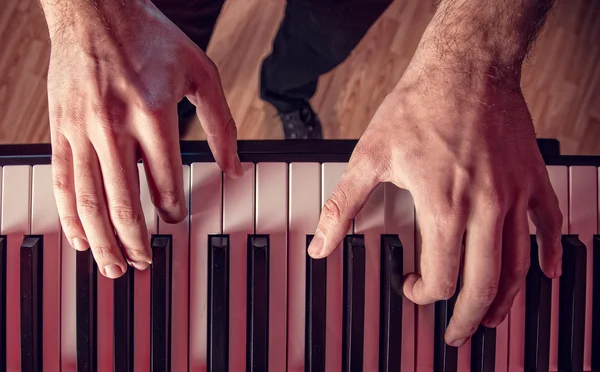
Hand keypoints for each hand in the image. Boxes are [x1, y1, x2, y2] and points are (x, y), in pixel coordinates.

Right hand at [43, 0, 240, 277]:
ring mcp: (82, 128)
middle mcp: (114, 124)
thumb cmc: (150, 38)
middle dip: (135, 240)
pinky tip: (79, 238)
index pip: (165, 179)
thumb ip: (222, 125)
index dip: (171, 208)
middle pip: (123, 201)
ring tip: (114, 267)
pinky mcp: (60, 128)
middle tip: (145, 264)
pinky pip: (63, 181)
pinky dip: (69, 215)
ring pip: (89, 199)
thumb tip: (236, 168)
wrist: (93, 9)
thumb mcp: (201, 73)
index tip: (174, 219)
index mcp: (154, 111)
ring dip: (102, 240)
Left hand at [307, 34, 561, 344]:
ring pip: (518, 265)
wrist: (465, 66)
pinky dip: (548, 253)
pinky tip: (545, 272)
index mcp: (442, 206)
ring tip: (493, 318)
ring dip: (506, 299)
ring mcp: (514, 194)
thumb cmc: (420, 105)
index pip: (441, 278)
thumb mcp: (370, 156)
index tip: (412, 288)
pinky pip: (549, 225)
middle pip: (483, 285)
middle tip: (459, 334)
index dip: (423, 294)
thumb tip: (320, 245)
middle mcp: (484, 208)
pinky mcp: (532, 179)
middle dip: (468, 317)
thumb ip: (343, 206)